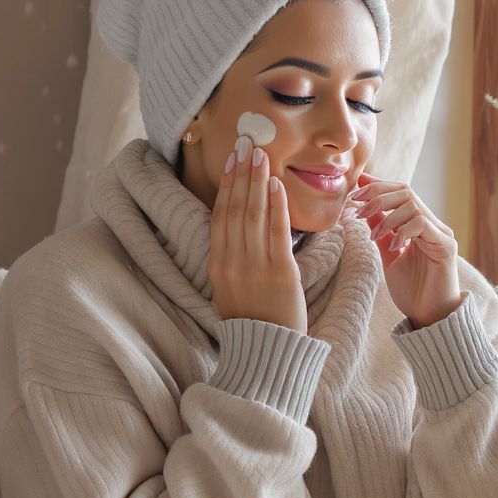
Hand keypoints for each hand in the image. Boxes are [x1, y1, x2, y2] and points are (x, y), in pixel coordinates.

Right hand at [208, 137, 307, 334]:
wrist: (268, 353)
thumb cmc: (252, 321)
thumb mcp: (229, 289)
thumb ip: (230, 259)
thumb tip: (235, 227)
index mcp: (217, 266)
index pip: (219, 216)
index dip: (225, 186)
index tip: (231, 161)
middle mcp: (232, 263)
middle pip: (235, 209)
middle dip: (241, 174)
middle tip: (246, 145)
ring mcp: (255, 267)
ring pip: (253, 215)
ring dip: (257, 182)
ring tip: (260, 155)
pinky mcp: (280, 273)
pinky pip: (277, 232)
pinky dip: (276, 206)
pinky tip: (276, 184)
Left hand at [348, 171, 462, 328]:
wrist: (430, 318)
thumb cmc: (413, 291)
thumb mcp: (389, 257)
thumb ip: (382, 233)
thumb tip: (366, 211)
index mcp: (419, 225)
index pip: (401, 193)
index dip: (379, 184)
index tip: (356, 184)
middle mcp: (432, 225)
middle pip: (406, 191)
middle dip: (377, 195)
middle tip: (356, 205)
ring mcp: (441, 234)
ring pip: (412, 205)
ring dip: (386, 216)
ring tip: (373, 236)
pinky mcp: (446, 247)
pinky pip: (422, 224)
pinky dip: (402, 230)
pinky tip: (393, 246)